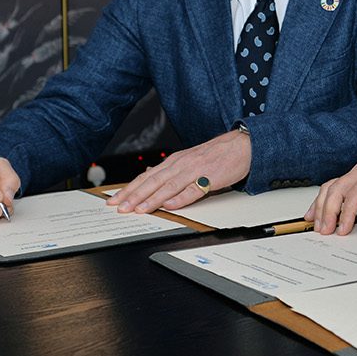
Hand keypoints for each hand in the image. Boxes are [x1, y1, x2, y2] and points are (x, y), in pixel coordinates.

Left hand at [108, 129, 252, 213]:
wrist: (241, 146)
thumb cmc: (215, 155)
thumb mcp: (187, 160)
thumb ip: (170, 170)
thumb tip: (149, 177)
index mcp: (174, 161)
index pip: (146, 177)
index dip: (129, 189)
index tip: (115, 200)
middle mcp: (180, 165)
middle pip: (152, 182)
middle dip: (134, 195)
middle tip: (120, 207)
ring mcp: (194, 171)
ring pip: (168, 187)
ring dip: (152, 199)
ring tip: (139, 209)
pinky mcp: (209, 178)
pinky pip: (192, 190)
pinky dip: (180, 199)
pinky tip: (169, 206)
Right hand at [307, 162, 356, 235]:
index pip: (355, 194)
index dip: (346, 213)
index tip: (343, 230)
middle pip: (338, 189)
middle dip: (328, 211)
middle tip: (325, 230)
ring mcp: (353, 175)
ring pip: (330, 189)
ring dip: (321, 208)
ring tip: (318, 226)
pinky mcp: (349, 183)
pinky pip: (330, 190)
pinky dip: (320, 203)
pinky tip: (312, 215)